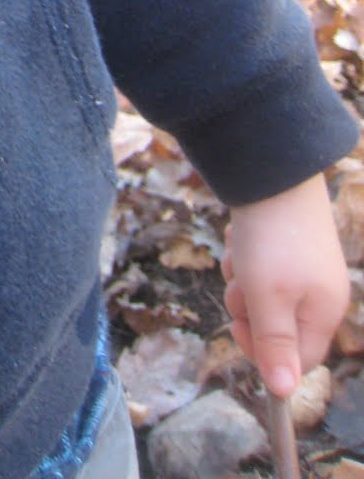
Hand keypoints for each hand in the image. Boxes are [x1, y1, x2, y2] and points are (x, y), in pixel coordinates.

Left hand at [222, 173, 350, 396]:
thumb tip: (284, 392)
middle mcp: (319, 289)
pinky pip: (255, 264)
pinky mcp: (284, 242)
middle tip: (238, 282)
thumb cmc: (272, 238)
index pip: (299, 358)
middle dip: (247, 306)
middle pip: (274, 324)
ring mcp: (302, 264)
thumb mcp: (269, 298)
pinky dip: (242, 253)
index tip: (236, 329)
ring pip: (259, 293)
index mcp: (325, 310)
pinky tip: (240, 234)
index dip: (264, 352)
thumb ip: (275, 346)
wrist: (270, 169)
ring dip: (240, 277)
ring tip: (240, 252)